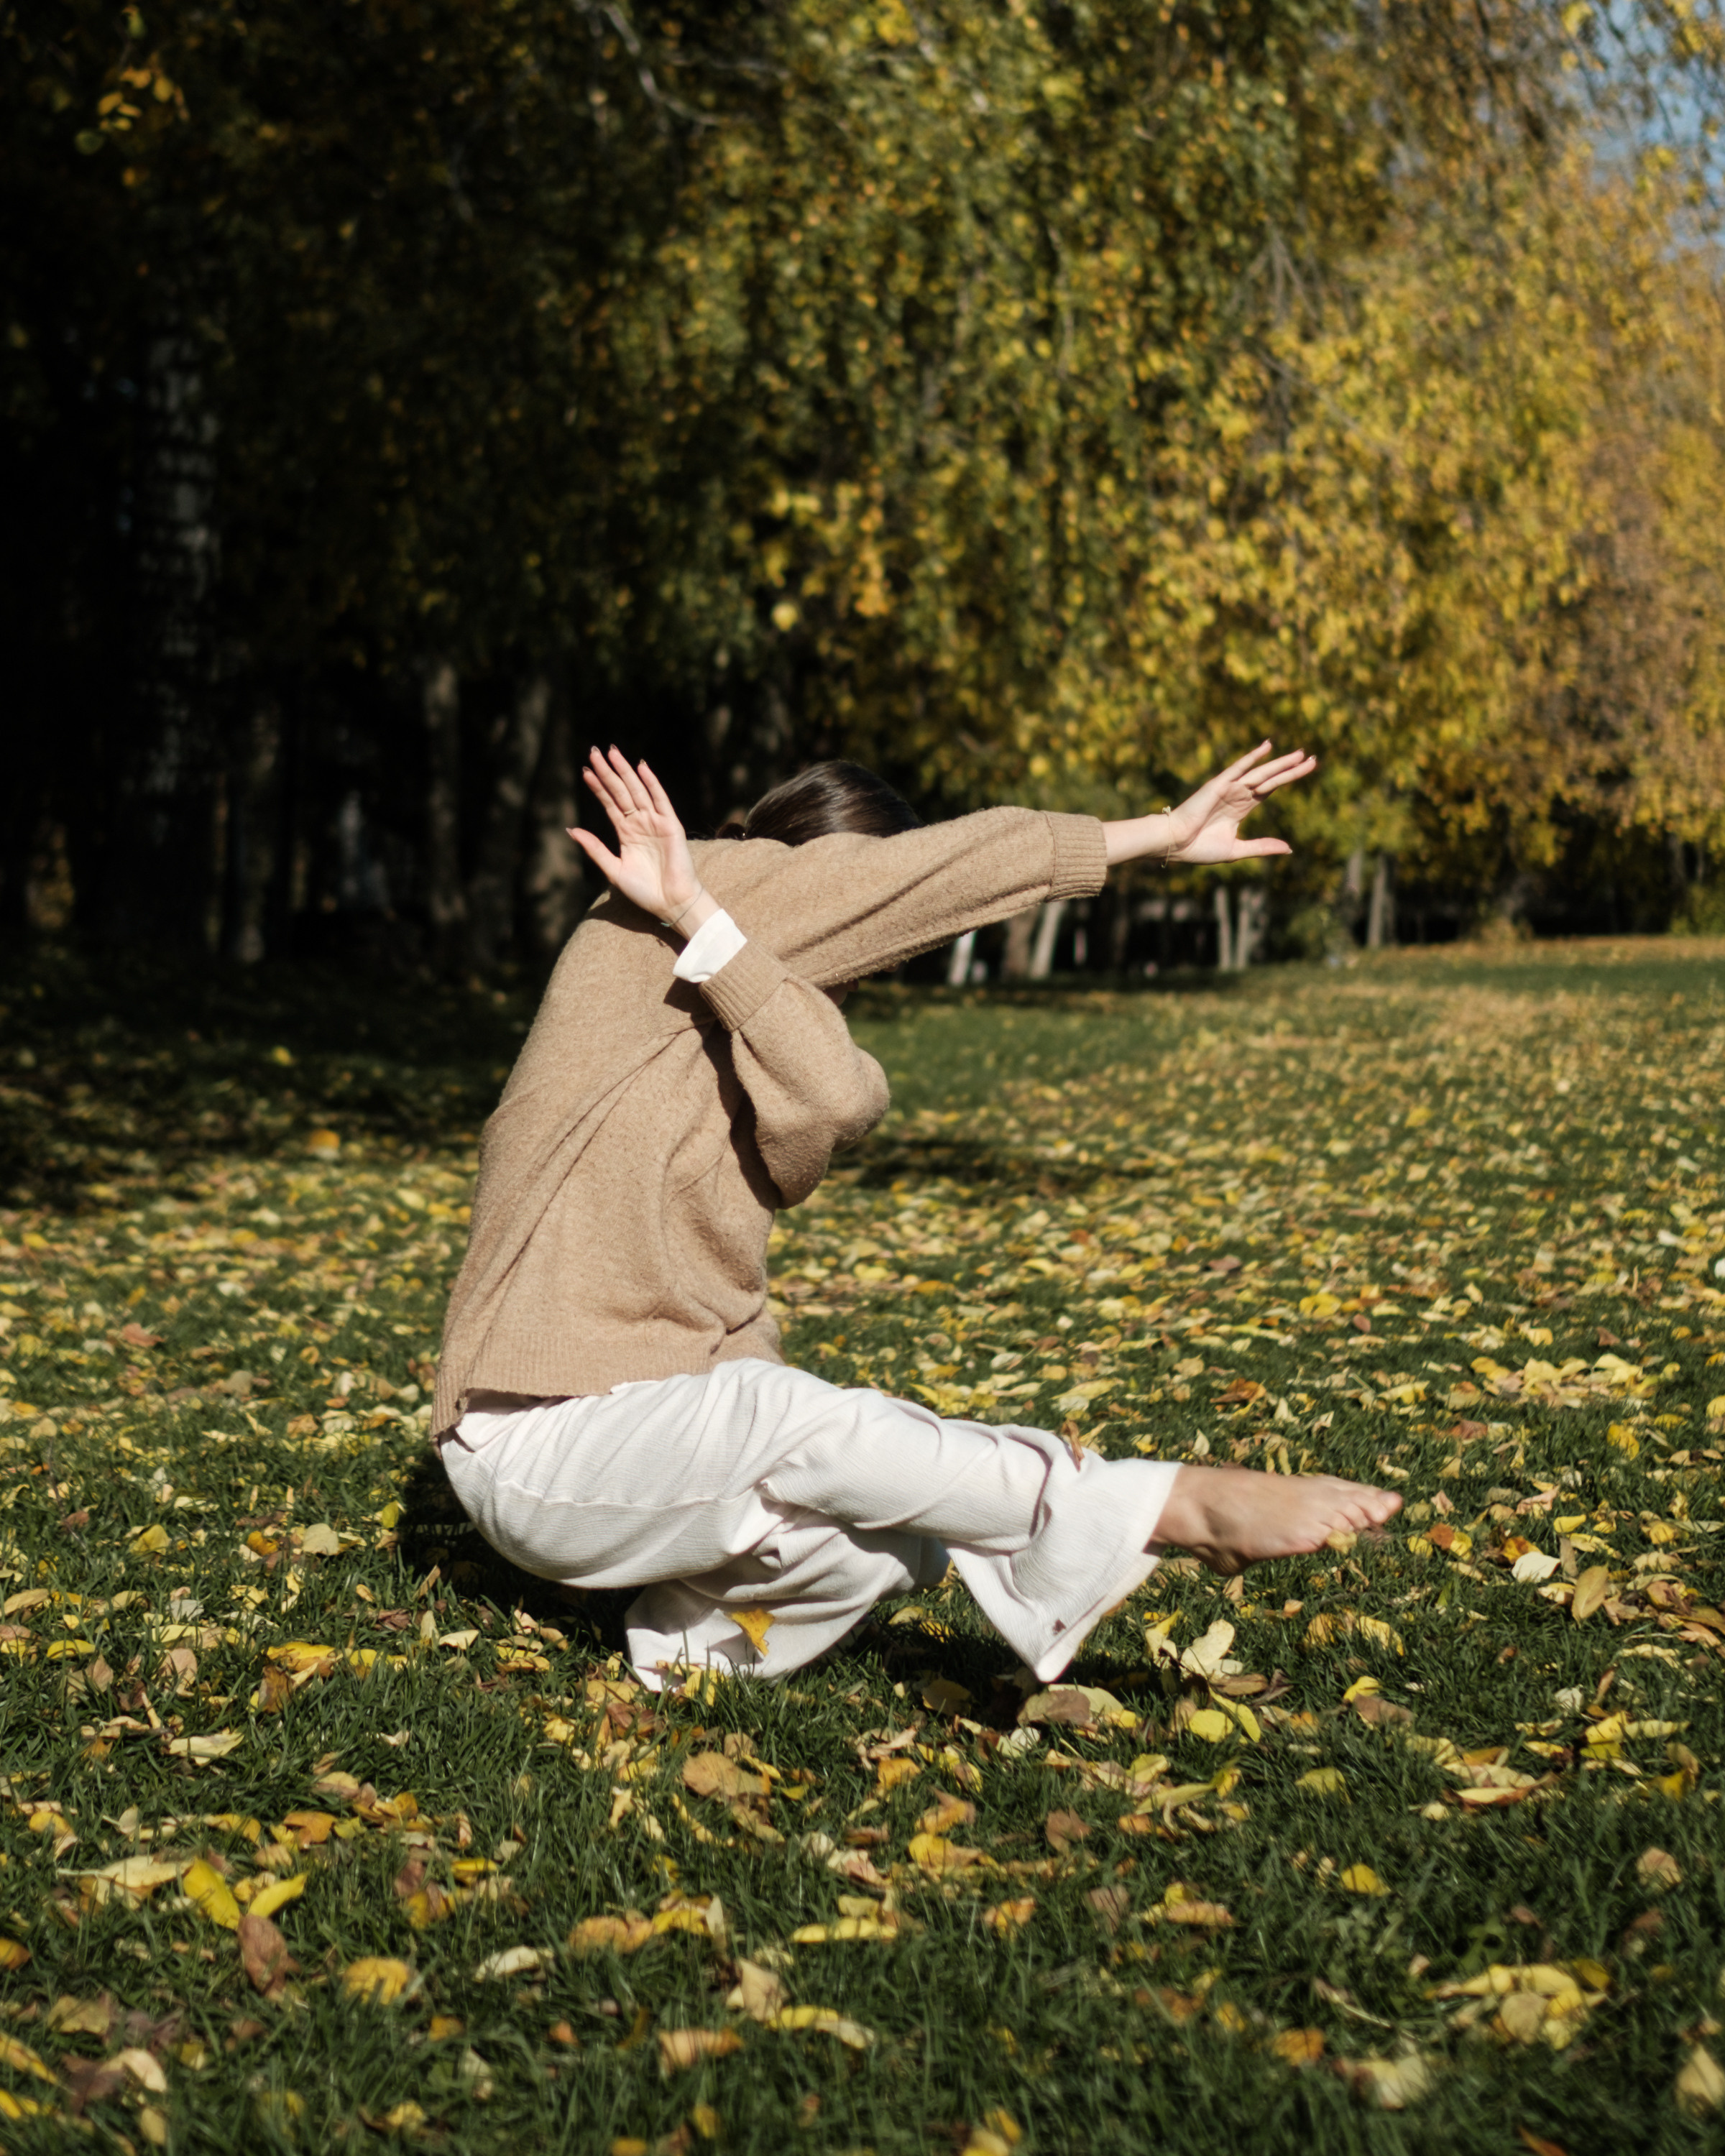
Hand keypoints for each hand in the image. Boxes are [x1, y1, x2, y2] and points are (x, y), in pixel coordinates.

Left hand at [569, 747, 708, 926]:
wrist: (671, 903)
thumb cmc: (644, 890)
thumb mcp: (613, 869)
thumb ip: (594, 848)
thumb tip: (570, 829)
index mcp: (627, 833)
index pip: (609, 803)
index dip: (598, 787)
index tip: (584, 770)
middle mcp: (640, 823)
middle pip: (621, 792)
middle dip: (607, 772)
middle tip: (594, 751)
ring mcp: (656, 822)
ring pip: (637, 791)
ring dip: (624, 771)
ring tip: (611, 753)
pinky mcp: (670, 825)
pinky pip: (660, 800)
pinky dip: (652, 783)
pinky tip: (641, 767)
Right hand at [1162, 742, 1315, 865]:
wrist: (1176, 844)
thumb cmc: (1199, 848)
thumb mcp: (1237, 850)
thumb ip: (1262, 846)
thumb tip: (1288, 848)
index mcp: (1241, 808)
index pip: (1270, 789)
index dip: (1288, 779)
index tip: (1306, 770)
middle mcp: (1238, 794)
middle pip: (1271, 779)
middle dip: (1291, 769)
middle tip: (1313, 759)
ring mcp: (1229, 788)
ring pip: (1261, 773)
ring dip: (1280, 763)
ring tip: (1301, 754)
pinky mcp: (1219, 785)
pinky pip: (1239, 768)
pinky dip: (1253, 757)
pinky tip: (1268, 746)